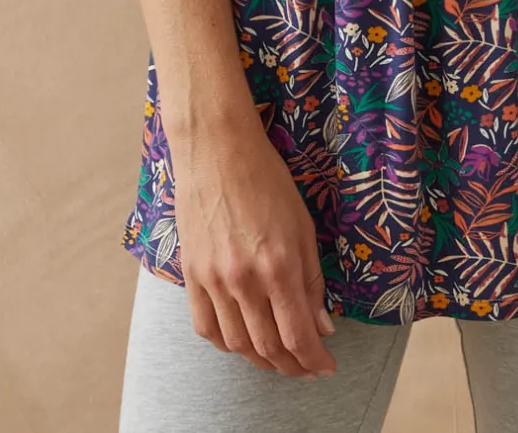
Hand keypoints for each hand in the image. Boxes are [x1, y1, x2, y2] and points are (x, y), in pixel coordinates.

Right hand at [168, 114, 337, 379]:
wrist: (217, 149)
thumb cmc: (267, 180)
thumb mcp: (302, 227)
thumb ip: (312, 282)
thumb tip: (322, 328)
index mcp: (279, 266)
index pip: (298, 337)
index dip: (314, 361)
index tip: (326, 367)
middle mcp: (244, 281)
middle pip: (269, 347)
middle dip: (293, 366)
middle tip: (307, 368)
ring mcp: (213, 279)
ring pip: (237, 344)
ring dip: (261, 360)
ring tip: (278, 359)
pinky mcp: (191, 274)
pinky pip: (206, 327)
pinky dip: (226, 344)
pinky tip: (241, 342)